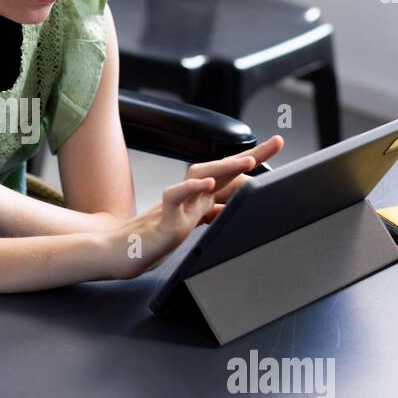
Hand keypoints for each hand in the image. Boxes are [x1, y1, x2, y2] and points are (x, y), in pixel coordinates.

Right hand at [102, 146, 270, 279]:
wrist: (122, 254)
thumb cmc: (154, 240)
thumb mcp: (191, 225)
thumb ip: (211, 213)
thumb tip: (236, 205)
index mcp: (200, 200)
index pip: (230, 176)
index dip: (253, 160)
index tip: (276, 144)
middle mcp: (190, 198)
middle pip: (220, 168)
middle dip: (249, 155)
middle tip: (276, 143)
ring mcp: (177, 207)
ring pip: (199, 176)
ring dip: (224, 166)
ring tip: (247, 161)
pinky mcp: (164, 220)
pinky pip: (175, 198)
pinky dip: (191, 188)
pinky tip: (207, 183)